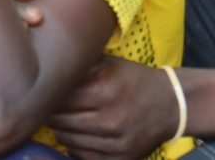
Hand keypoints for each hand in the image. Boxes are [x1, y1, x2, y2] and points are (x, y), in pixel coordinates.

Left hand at [46, 56, 183, 159]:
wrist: (172, 105)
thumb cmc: (136, 80)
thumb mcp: (112, 64)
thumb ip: (83, 66)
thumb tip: (49, 65)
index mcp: (107, 90)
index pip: (61, 98)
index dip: (48, 94)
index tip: (42, 90)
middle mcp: (110, 120)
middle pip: (61, 121)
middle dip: (50, 113)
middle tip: (44, 106)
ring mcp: (115, 144)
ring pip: (68, 141)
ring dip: (60, 130)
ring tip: (59, 120)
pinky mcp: (118, 159)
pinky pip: (81, 155)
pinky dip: (73, 146)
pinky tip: (75, 134)